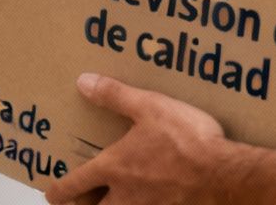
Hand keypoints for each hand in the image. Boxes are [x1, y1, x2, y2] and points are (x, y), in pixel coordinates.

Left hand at [45, 74, 233, 204]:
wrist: (225, 175)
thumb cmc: (187, 140)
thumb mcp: (150, 107)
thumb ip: (115, 96)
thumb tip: (84, 82)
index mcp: (114, 168)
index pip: (73, 185)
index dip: (56, 190)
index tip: (51, 191)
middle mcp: (125, 197)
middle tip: (79, 199)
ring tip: (113, 199)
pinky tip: (152, 200)